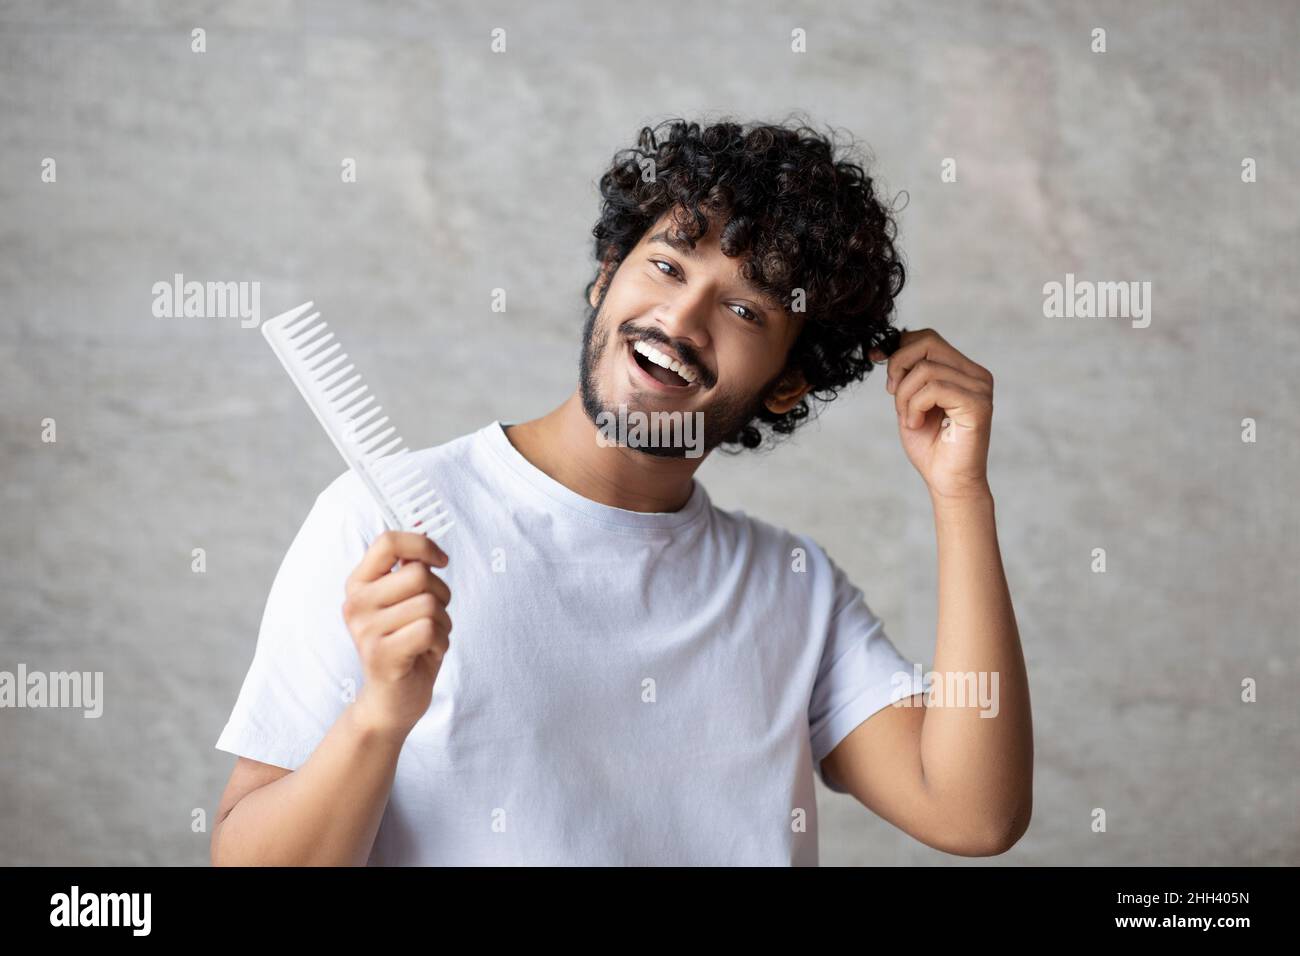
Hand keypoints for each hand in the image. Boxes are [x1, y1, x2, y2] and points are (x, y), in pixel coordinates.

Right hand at [341, 530, 451, 738]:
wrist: (392, 700)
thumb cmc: (406, 643)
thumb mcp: (406, 601)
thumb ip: (411, 568)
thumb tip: (424, 527)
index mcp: (359, 582)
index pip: (388, 541)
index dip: (423, 545)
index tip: (440, 562)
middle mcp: (355, 602)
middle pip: (419, 575)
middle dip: (441, 595)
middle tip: (432, 617)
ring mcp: (364, 629)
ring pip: (429, 603)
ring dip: (442, 623)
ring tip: (427, 638)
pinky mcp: (380, 653)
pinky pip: (429, 629)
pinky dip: (440, 642)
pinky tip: (426, 653)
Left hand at [868, 328, 994, 500]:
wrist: (947, 482)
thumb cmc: (930, 446)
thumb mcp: (909, 401)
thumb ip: (905, 374)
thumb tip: (887, 344)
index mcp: (963, 371)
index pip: (927, 338)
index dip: (898, 347)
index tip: (876, 360)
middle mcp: (976, 375)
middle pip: (927, 342)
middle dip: (898, 365)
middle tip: (892, 394)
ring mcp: (980, 388)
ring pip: (925, 368)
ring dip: (905, 396)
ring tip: (910, 419)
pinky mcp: (978, 404)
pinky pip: (933, 388)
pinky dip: (914, 406)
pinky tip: (917, 424)